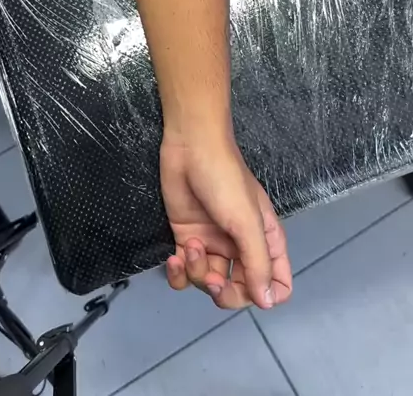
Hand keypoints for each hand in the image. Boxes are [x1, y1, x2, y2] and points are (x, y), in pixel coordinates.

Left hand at [161, 130, 291, 309]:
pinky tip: (173, 257)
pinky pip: (184, 274)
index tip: (247, 288)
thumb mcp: (247, 221)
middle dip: (223, 292)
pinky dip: (178, 274)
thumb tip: (267, 302)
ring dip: (197, 273)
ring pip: (209, 283)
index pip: (276, 284)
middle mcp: (240, 247)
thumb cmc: (225, 179)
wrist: (191, 147)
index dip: (265, 295)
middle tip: (212, 278)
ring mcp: (213, 244)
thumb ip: (258, 263)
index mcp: (265, 242)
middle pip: (239, 291)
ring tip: (190, 246)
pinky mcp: (186, 239)